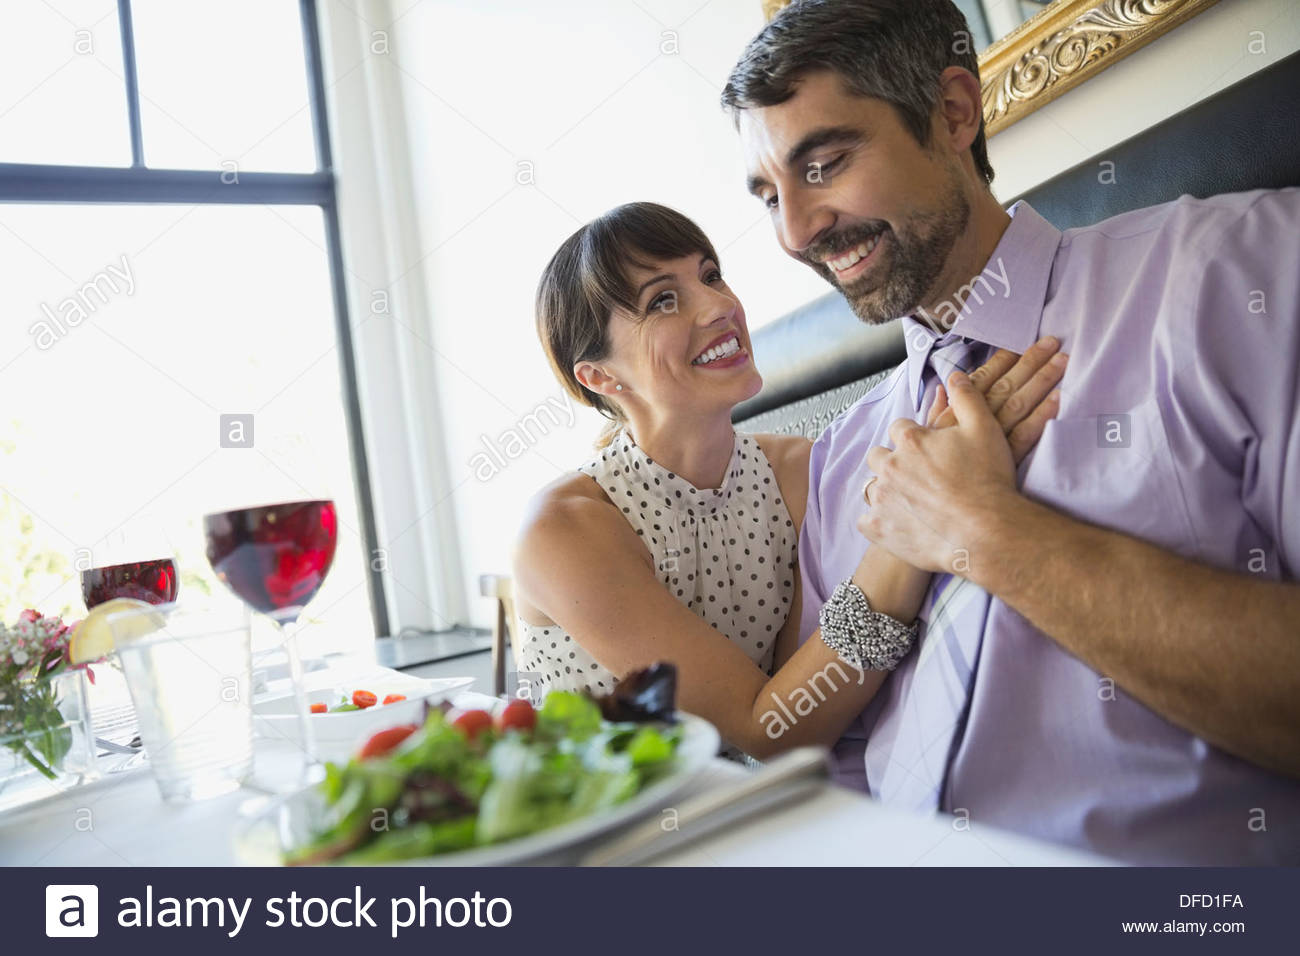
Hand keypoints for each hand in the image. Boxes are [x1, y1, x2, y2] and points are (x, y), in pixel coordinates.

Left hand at [859, 368, 1040, 574]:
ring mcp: (882, 499)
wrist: (987, 531)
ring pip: (872, 487)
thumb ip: (966, 397)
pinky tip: (897, 523)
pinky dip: (878, 522)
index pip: (899, 429)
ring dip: (886, 490)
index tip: (928, 451)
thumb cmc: (989, 479)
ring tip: (909, 500)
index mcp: (909, 439)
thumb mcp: (985, 428)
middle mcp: (889, 466)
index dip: (914, 438)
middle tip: (917, 475)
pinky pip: (866, 521)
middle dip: (893, 461)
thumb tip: (953, 375)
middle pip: (879, 456)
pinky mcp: (879, 528)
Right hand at [927, 336, 1066, 463]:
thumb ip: (935, 413)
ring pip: (1018, 403)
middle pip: (1004, 386)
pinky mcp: (1005, 461)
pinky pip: (1026, 435)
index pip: (981, 379)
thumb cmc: (931, 477)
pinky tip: (1059, 398)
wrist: (940, 512)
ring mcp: (990, 442)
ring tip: (1062, 359)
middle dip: (1028, 361)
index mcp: (954, 415)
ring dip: (1041, 379)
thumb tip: (943, 388)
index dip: (1001, 360)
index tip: (1018, 343)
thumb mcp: (925, 442)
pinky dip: (1042, 416)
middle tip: (1051, 340)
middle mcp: (972, 423)